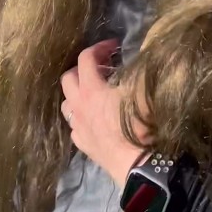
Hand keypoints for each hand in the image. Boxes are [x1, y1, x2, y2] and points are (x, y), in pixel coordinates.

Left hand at [60, 39, 151, 185]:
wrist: (138, 164)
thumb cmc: (140, 125)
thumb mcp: (144, 90)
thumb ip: (142, 68)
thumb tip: (144, 55)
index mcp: (91, 88)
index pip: (86, 58)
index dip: (99, 47)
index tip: (115, 46)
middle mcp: (79, 106)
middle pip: (68, 79)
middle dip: (81, 69)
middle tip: (101, 69)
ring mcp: (78, 127)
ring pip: (67, 104)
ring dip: (77, 94)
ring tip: (94, 94)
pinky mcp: (83, 145)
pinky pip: (75, 126)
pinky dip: (82, 118)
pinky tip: (95, 120)